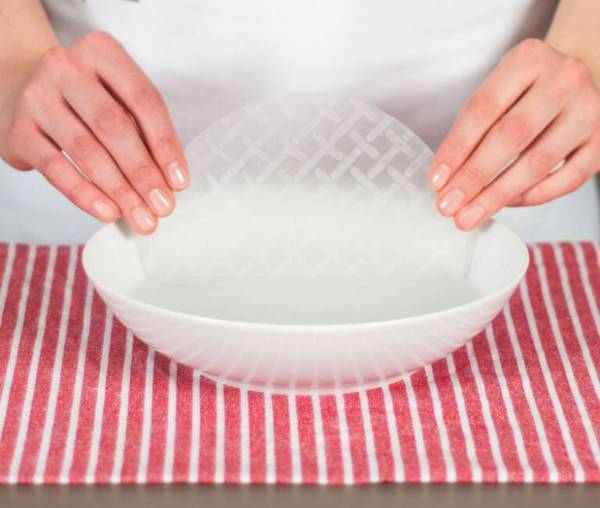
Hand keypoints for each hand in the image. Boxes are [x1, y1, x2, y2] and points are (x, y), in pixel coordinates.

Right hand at [0, 31, 188, 233]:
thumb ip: (143, 130)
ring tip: (140, 217)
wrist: (22, 91)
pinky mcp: (18, 130)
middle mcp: (65, 67)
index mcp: (102, 52)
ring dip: (119, 190)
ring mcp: (37, 97)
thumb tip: (169, 183)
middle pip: (114, 126)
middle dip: (143, 173)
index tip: (179, 182)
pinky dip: (85, 193)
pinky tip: (107, 211)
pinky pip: (56, 167)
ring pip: (86, 150)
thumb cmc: (86, 100)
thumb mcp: (117, 98)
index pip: (144, 100)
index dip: (165, 145)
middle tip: (162, 206)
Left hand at [428, 38, 599, 229]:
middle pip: (511, 136)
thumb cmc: (525, 90)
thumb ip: (474, 127)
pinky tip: (509, 203)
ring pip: (539, 162)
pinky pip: (569, 178)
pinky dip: (535, 195)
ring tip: (470, 215)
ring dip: (498, 194)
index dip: (456, 149)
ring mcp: (589, 110)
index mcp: (528, 59)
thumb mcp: (498, 90)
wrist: (573, 80)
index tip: (436, 180)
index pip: (483, 109)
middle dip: (474, 177)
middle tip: (449, 205)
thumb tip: (447, 179)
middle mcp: (564, 79)